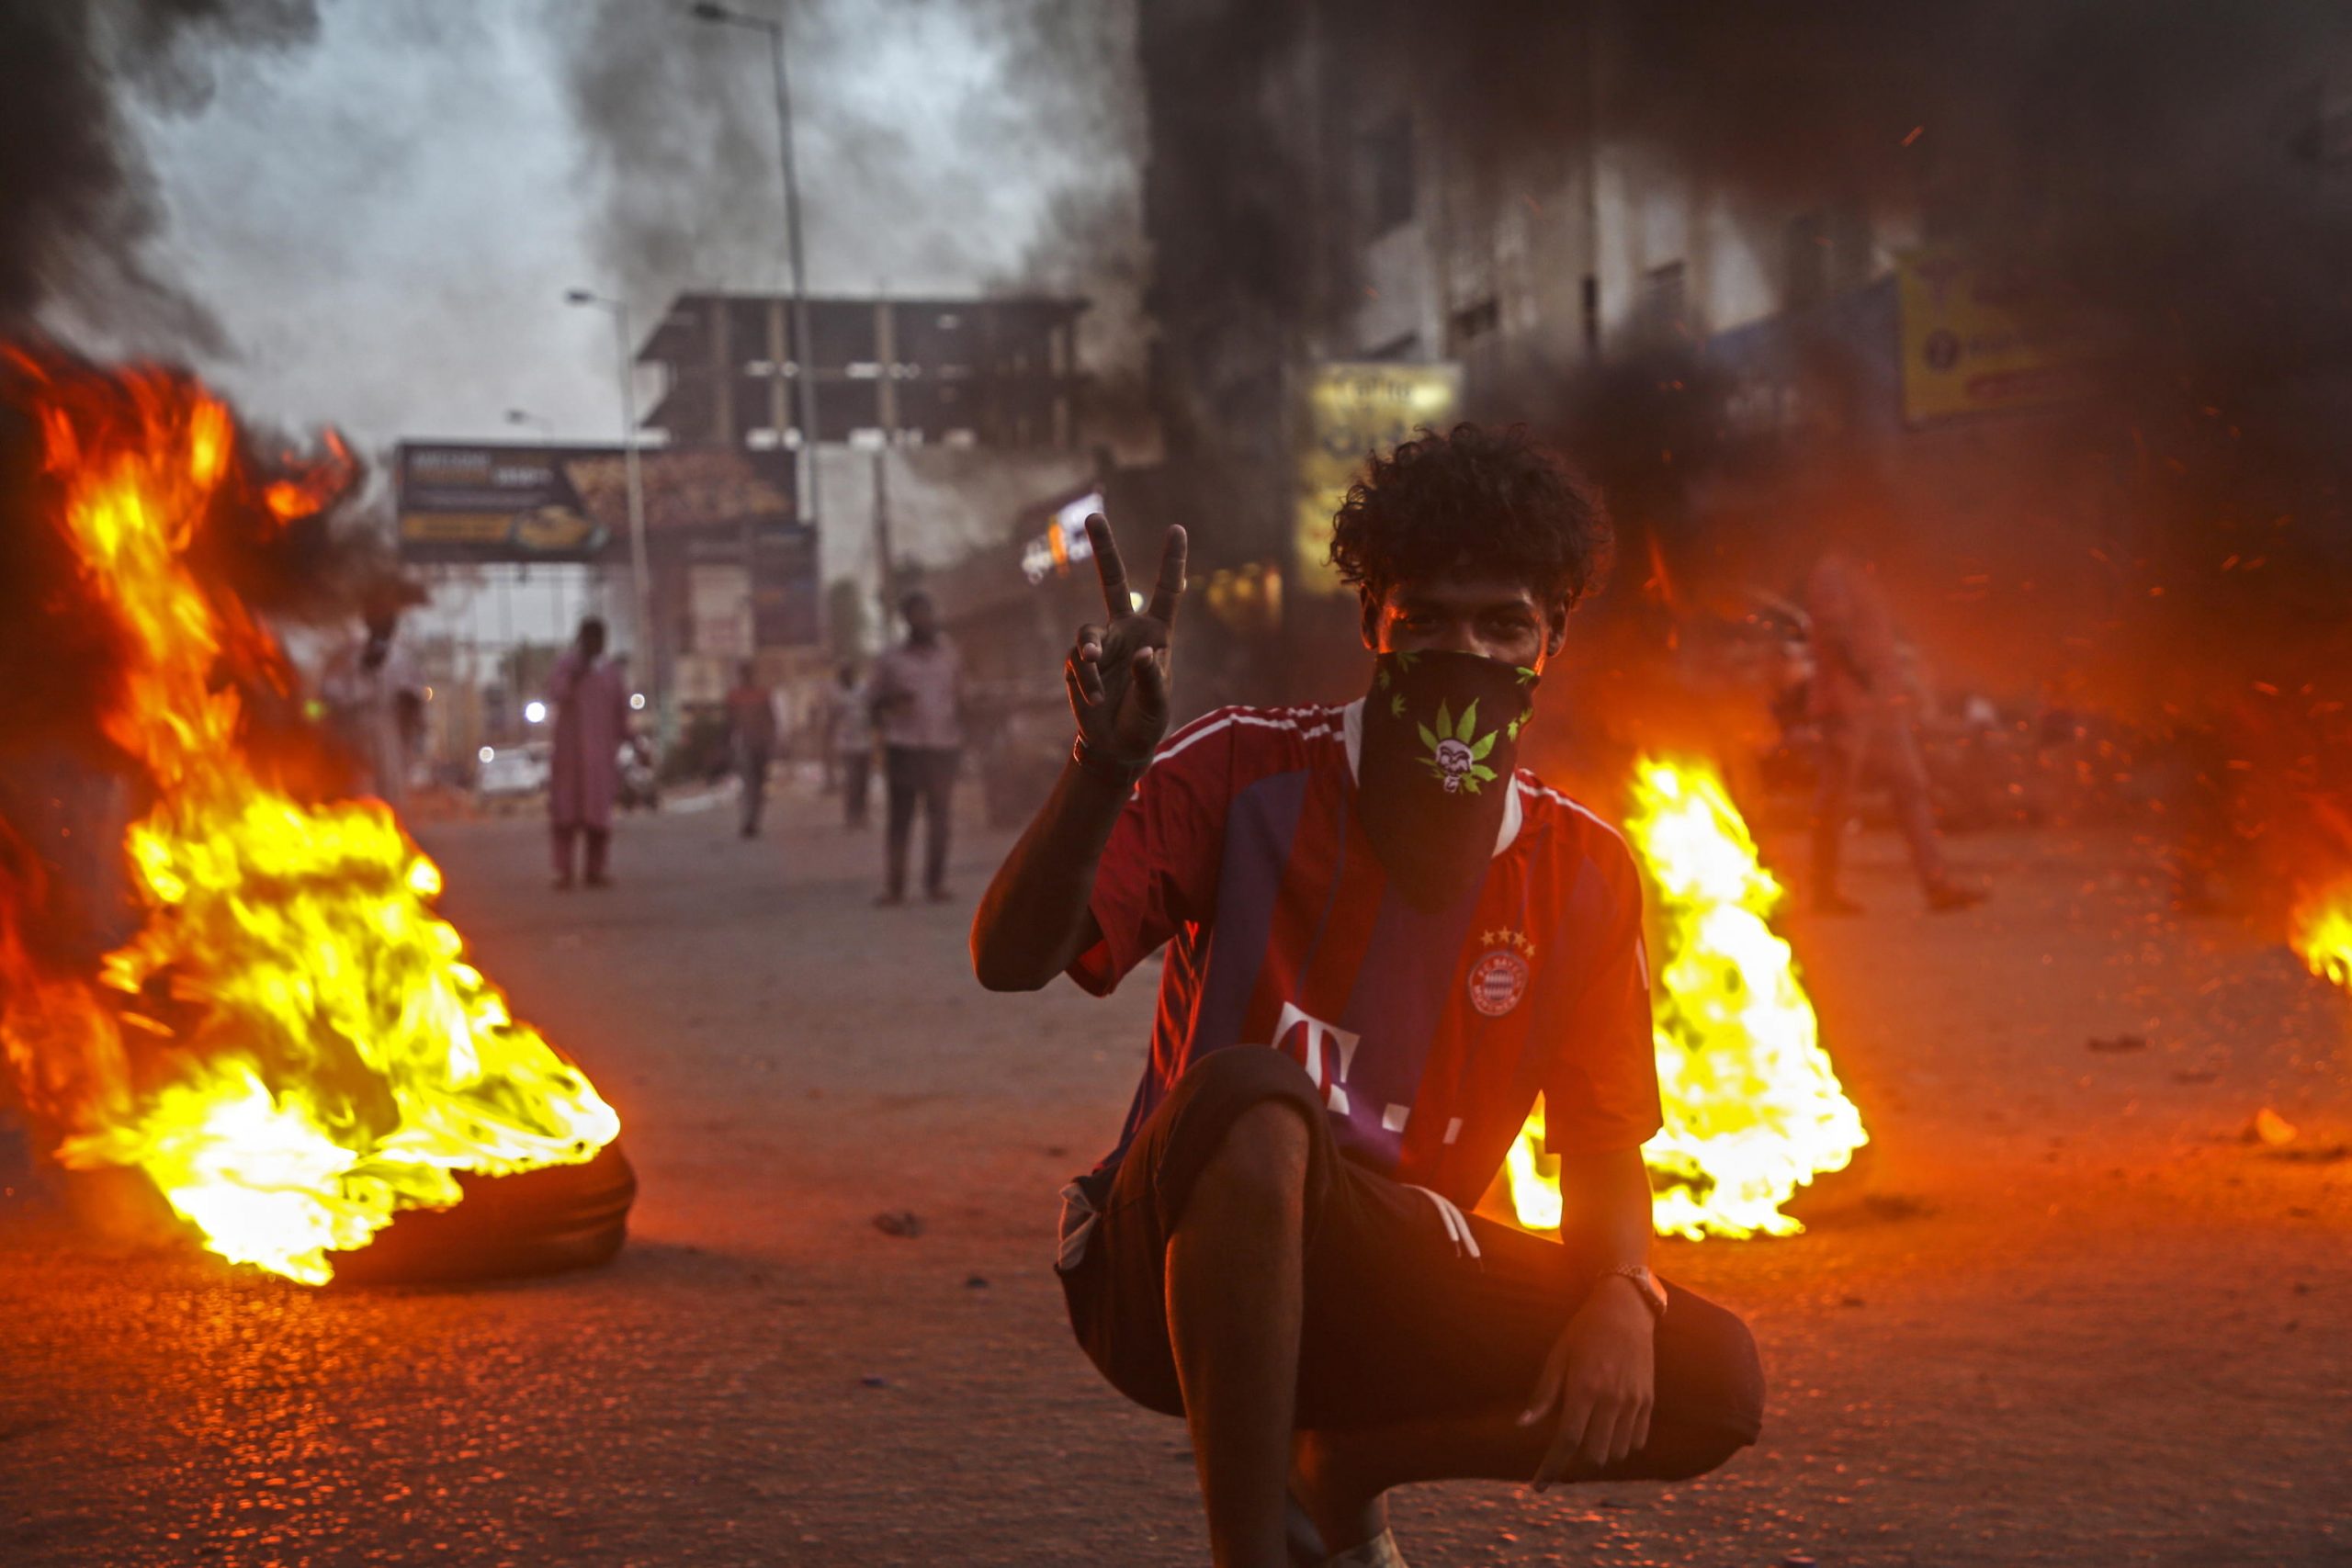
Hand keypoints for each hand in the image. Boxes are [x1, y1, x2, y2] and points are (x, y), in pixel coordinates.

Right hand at [1065, 515, 1186, 765]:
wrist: (1117, 745)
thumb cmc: (1146, 721)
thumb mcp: (1157, 704)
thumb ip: (1152, 679)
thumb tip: (1143, 654)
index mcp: (1156, 633)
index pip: (1167, 591)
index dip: (1172, 561)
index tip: (1177, 528)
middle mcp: (1128, 631)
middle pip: (1112, 582)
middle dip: (1103, 549)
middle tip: (1093, 516)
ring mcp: (1102, 645)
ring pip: (1089, 632)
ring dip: (1093, 651)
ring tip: (1097, 666)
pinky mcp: (1079, 663)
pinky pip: (1079, 662)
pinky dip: (1088, 680)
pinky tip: (1097, 698)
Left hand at [1517, 1276, 1655, 1489]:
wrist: (1626, 1310)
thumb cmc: (1584, 1331)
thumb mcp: (1558, 1357)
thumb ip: (1543, 1395)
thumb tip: (1522, 1426)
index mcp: (1584, 1388)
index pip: (1567, 1440)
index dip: (1551, 1467)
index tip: (1538, 1486)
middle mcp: (1611, 1399)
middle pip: (1594, 1454)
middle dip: (1576, 1461)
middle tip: (1563, 1450)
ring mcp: (1633, 1401)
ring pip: (1617, 1452)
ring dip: (1600, 1453)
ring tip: (1588, 1434)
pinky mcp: (1648, 1400)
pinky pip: (1637, 1440)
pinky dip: (1621, 1444)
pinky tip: (1609, 1428)